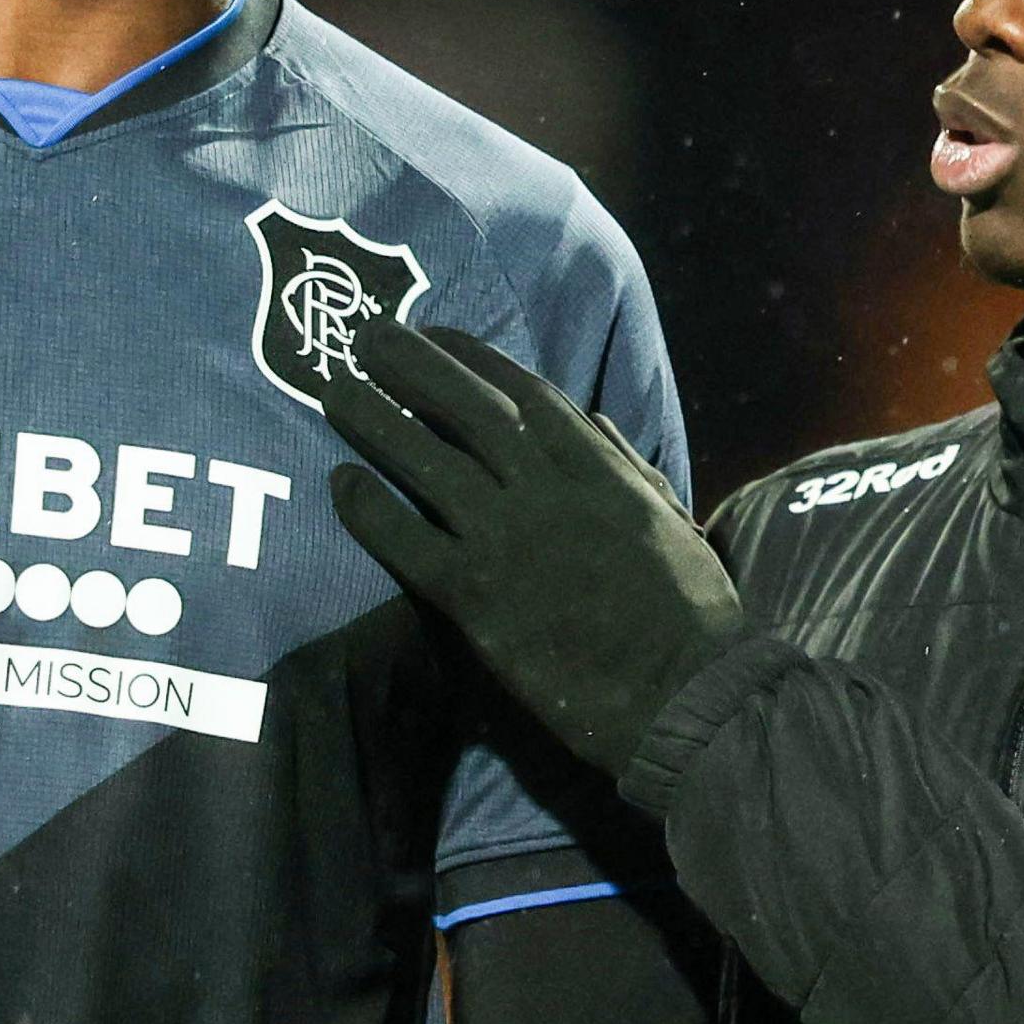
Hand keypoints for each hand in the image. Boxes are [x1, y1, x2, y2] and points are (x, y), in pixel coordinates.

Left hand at [318, 316, 747, 783]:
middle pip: (465, 409)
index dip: (474, 358)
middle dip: (411, 365)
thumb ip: (625, 465)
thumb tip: (589, 420)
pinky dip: (369, 507)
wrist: (684, 690)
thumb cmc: (691, 611)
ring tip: (332, 390)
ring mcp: (505, 539)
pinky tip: (340, 482)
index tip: (434, 333)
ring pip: (424, 462)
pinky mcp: (475, 597)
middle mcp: (545, 488)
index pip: (525, 394)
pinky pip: (405, 540)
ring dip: (373, 420)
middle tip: (366, 334)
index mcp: (598, 469)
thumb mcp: (670, 517)